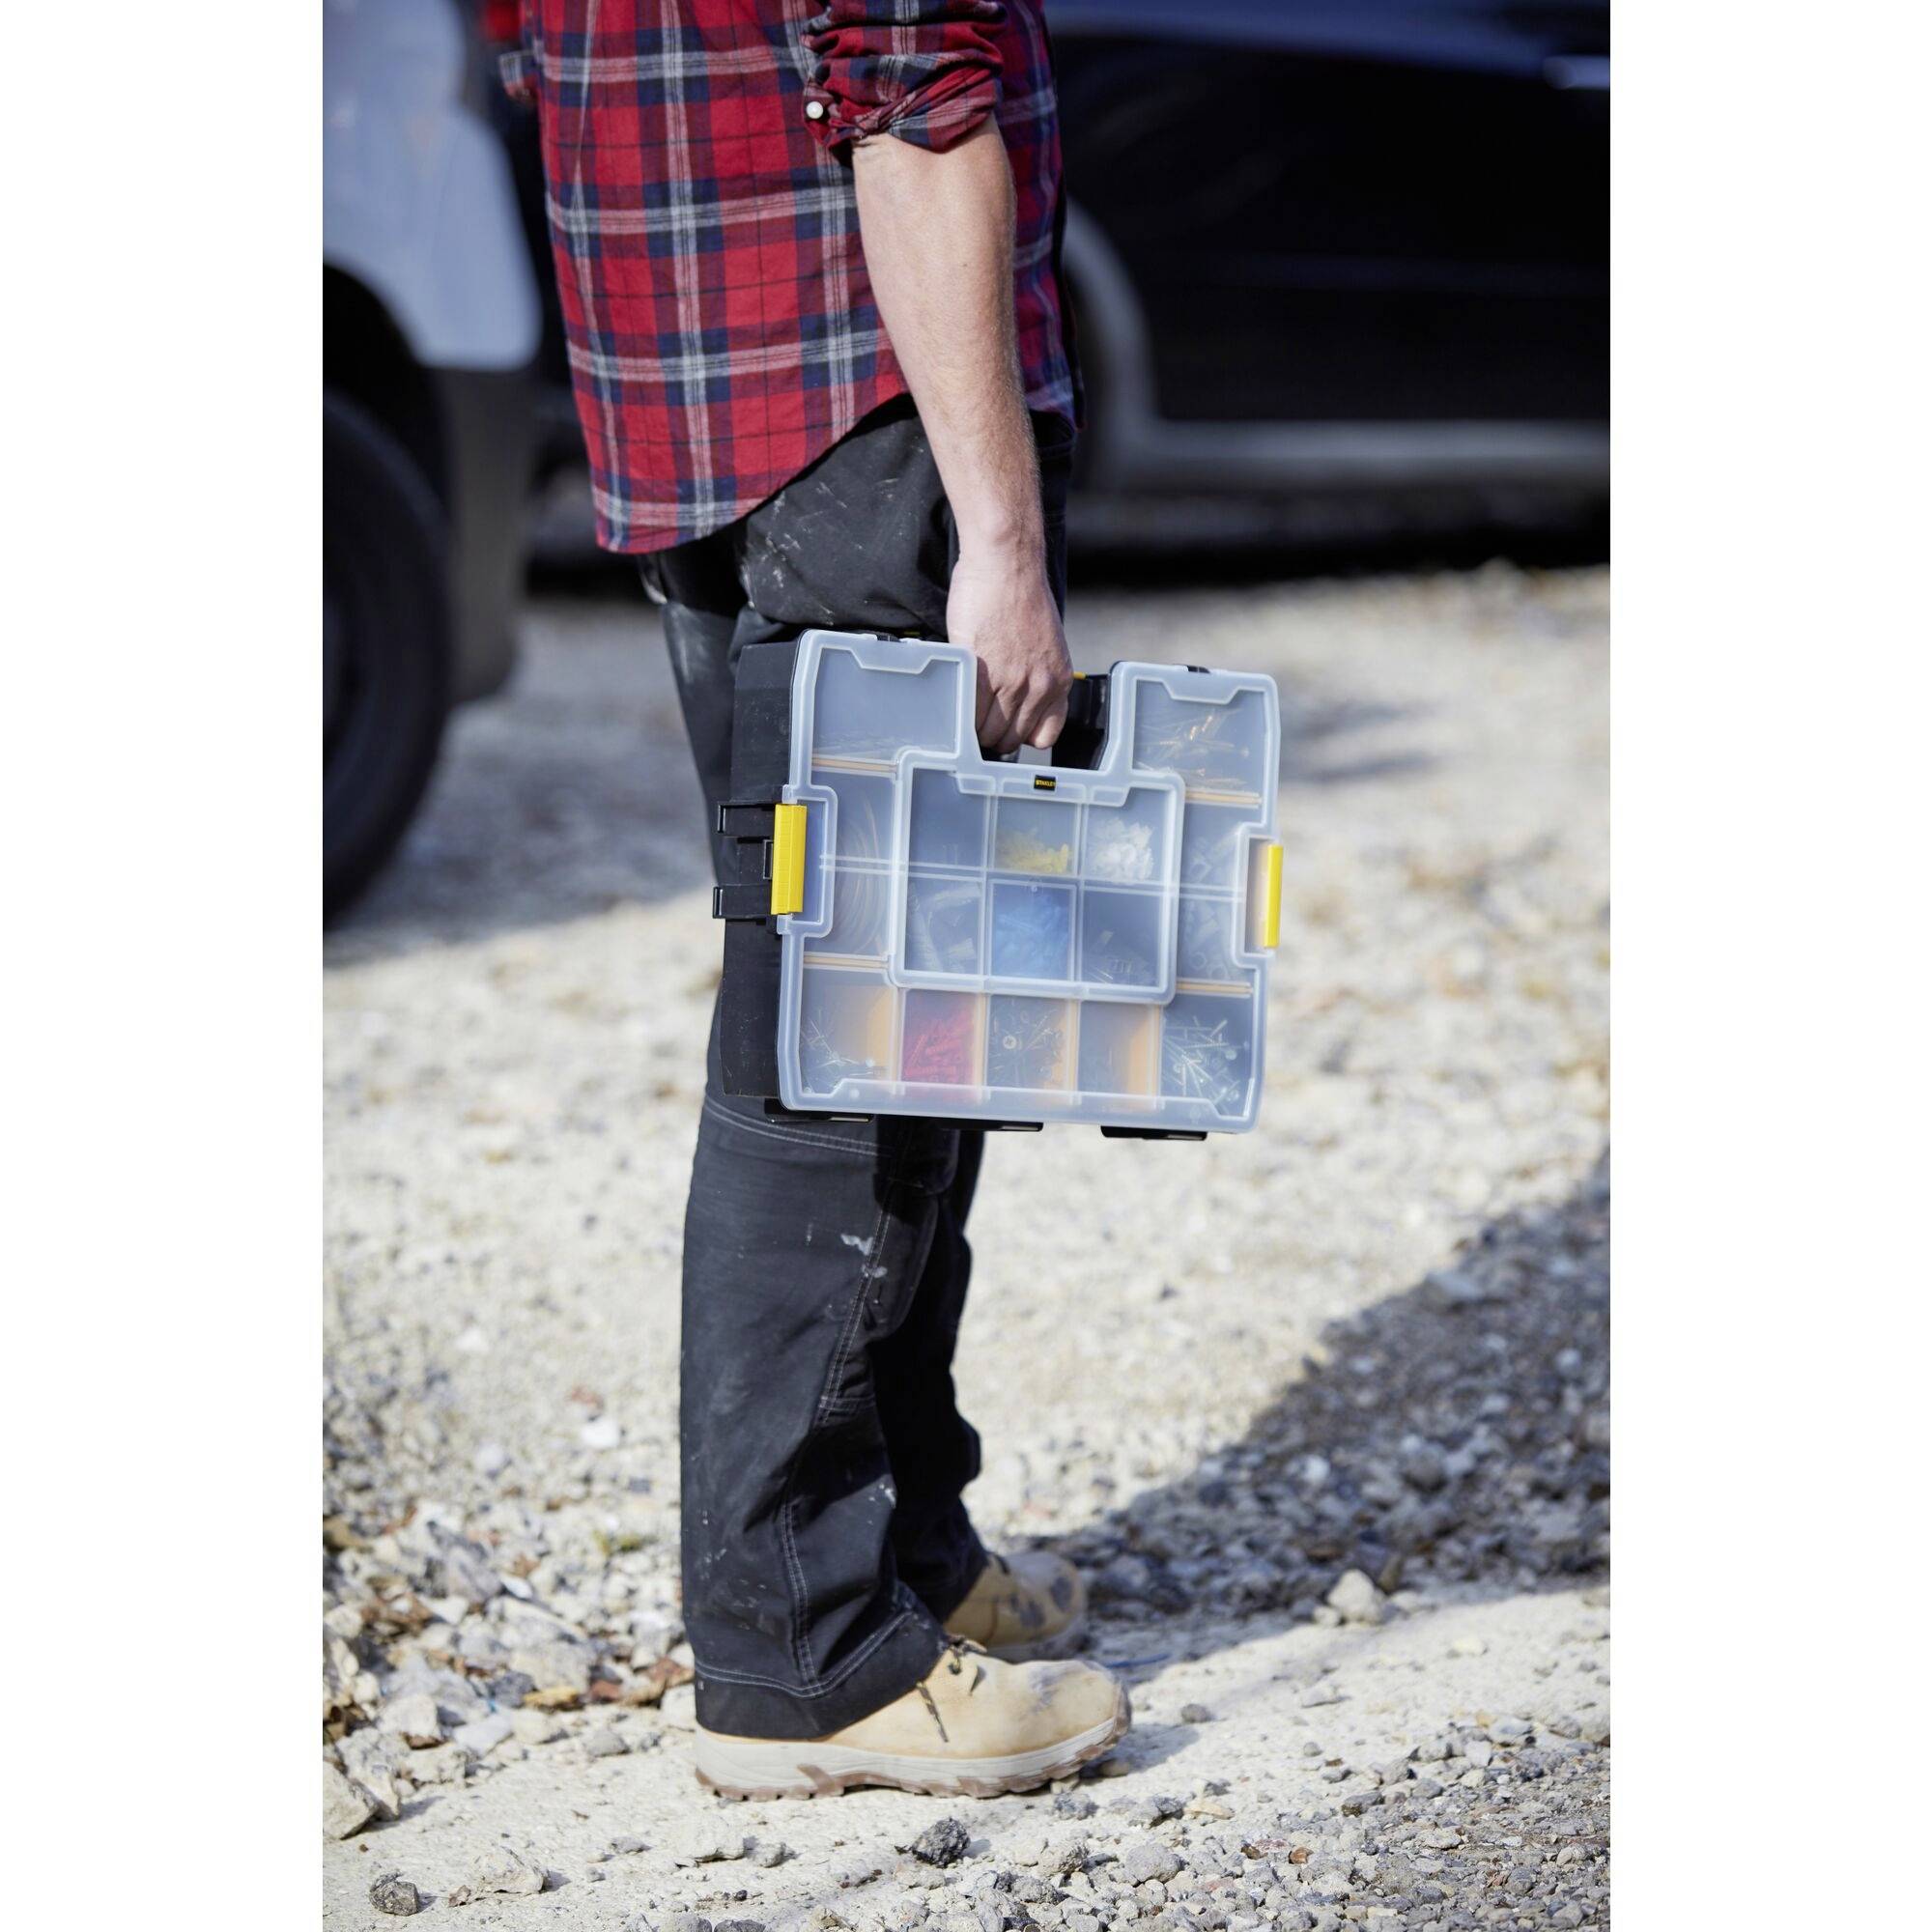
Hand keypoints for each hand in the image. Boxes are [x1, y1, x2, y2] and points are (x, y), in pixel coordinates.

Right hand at [946, 542, 1073, 755]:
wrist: (1006, 563)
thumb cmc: (1020, 593)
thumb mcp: (1045, 642)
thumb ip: (1035, 674)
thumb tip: (1015, 697)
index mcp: (1058, 679)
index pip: (1045, 736)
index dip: (1022, 734)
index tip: (1008, 726)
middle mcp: (1040, 686)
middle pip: (1011, 739)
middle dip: (993, 734)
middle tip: (977, 721)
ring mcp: (1011, 682)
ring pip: (989, 732)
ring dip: (974, 728)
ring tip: (965, 712)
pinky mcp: (982, 673)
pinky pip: (970, 714)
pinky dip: (961, 715)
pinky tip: (957, 702)